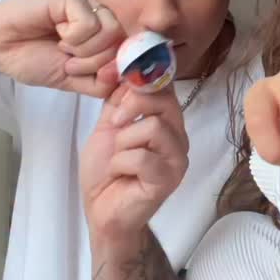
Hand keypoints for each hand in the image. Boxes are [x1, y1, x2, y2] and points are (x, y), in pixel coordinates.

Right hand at [0, 0, 122, 96]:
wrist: (1, 47)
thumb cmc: (34, 59)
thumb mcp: (74, 81)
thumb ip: (101, 82)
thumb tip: (125, 76)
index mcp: (104, 38)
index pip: (129, 55)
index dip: (110, 71)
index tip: (82, 73)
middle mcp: (101, 19)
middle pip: (121, 46)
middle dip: (92, 63)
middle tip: (68, 59)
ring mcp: (90, 7)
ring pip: (110, 34)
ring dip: (83, 50)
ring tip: (63, 45)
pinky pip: (90, 24)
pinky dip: (72, 37)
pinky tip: (57, 32)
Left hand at [81, 85, 188, 243]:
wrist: (101, 212)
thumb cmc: (105, 171)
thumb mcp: (107, 127)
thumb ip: (117, 100)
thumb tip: (121, 68)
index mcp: (166, 122)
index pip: (166, 86)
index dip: (142, 80)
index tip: (119, 85)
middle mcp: (178, 137)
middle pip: (164, 101)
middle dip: (131, 107)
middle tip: (114, 124)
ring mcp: (177, 159)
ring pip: (153, 128)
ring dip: (124, 142)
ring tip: (118, 158)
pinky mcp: (168, 179)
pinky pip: (143, 157)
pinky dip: (121, 163)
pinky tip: (121, 174)